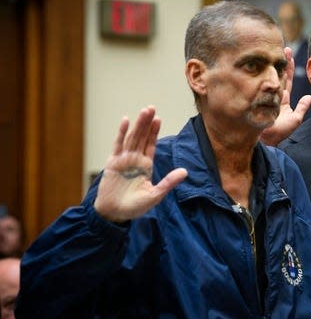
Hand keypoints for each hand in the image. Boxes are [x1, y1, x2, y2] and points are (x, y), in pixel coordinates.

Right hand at [94, 106, 187, 222]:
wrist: (114, 214)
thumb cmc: (134, 207)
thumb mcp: (155, 195)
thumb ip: (168, 182)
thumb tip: (185, 171)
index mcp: (145, 166)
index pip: (151, 144)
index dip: (154, 132)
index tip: (159, 119)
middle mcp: (135, 160)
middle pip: (142, 137)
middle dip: (147, 123)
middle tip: (151, 108)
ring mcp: (123, 160)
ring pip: (132, 138)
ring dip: (137, 125)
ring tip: (144, 111)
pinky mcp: (113, 163)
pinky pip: (117, 145)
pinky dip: (121, 133)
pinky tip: (125, 121)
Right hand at [260, 47, 310, 145]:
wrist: (267, 139)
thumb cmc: (281, 132)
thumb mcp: (295, 120)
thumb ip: (302, 108)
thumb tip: (310, 98)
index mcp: (282, 99)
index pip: (286, 79)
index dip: (288, 67)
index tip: (289, 55)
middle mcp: (273, 94)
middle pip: (277, 74)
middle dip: (279, 61)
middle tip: (282, 47)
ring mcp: (265, 94)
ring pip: (270, 76)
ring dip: (273, 63)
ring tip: (275, 50)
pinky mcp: (260, 96)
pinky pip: (264, 82)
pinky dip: (265, 72)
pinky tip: (266, 62)